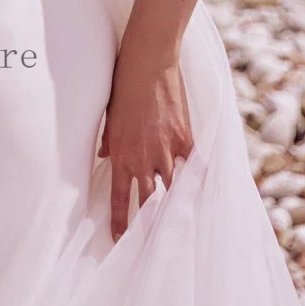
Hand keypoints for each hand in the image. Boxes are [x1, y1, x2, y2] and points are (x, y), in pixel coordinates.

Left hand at [98, 40, 193, 243]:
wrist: (148, 63)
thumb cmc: (122, 85)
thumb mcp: (109, 116)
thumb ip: (109, 141)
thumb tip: (104, 157)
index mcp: (123, 156)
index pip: (121, 199)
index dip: (121, 223)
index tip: (119, 240)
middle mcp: (145, 159)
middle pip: (149, 201)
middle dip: (149, 223)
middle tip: (150, 242)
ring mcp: (168, 151)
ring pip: (172, 187)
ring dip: (172, 201)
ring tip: (176, 222)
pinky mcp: (186, 139)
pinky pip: (193, 166)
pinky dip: (195, 177)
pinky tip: (200, 190)